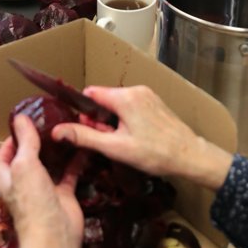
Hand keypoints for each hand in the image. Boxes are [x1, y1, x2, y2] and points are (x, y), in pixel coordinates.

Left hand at [0, 115, 83, 247]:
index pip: (2, 157)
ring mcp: (45, 189)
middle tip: (49, 122)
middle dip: (35, 142)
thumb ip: (25, 142)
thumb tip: (19, 116)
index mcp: (9, 178)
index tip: (22, 125)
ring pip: (50, 165)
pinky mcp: (63, 195)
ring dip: (56, 150)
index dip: (9, 142)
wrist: (55, 237)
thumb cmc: (33, 201)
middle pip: (27, 159)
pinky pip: (69, 174)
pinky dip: (75, 162)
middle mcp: (25, 183)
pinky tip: (83, 146)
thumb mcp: (25, 166)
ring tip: (65, 128)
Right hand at [51, 85, 232, 191]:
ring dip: (113, 121)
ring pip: (118, 104)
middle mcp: (136, 90)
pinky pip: (131, 106)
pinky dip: (126, 120)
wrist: (190, 156)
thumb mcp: (115, 148)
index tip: (90, 132)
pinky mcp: (155, 102)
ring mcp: (147, 95)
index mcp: (124, 97)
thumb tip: (57, 131)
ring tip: (123, 143)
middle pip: (104, 99)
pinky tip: (134, 138)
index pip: (91, 93)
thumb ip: (84, 137)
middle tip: (108, 142)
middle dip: (100, 120)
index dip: (85, 113)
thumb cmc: (154, 153)